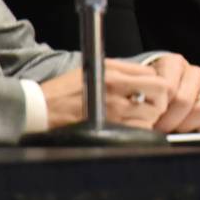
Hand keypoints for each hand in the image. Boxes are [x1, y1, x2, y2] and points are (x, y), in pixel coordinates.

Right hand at [40, 59, 171, 129]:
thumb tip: (148, 74)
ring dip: (149, 117)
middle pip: (160, 93)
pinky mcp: (108, 128)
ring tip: (137, 117)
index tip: (150, 90)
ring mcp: (113, 111)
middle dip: (159, 100)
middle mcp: (116, 90)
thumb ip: (123, 69)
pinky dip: (138, 130)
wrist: (39, 109)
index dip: (157, 84)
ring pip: (152, 115)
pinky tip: (128, 127)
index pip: (154, 76)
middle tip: (150, 104)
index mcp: (114, 73)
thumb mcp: (95, 68)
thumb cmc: (66, 89)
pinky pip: (137, 131)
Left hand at [148, 53, 199, 132]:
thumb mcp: (142, 93)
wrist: (157, 101)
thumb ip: (144, 100)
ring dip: (185, 126)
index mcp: (173, 63)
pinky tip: (187, 130)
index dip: (157, 108)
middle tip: (158, 129)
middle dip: (168, 120)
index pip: (168, 88)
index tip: (147, 118)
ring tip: (172, 129)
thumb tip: (147, 122)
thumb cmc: (147, 97)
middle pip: (184, 101)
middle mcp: (194, 73)